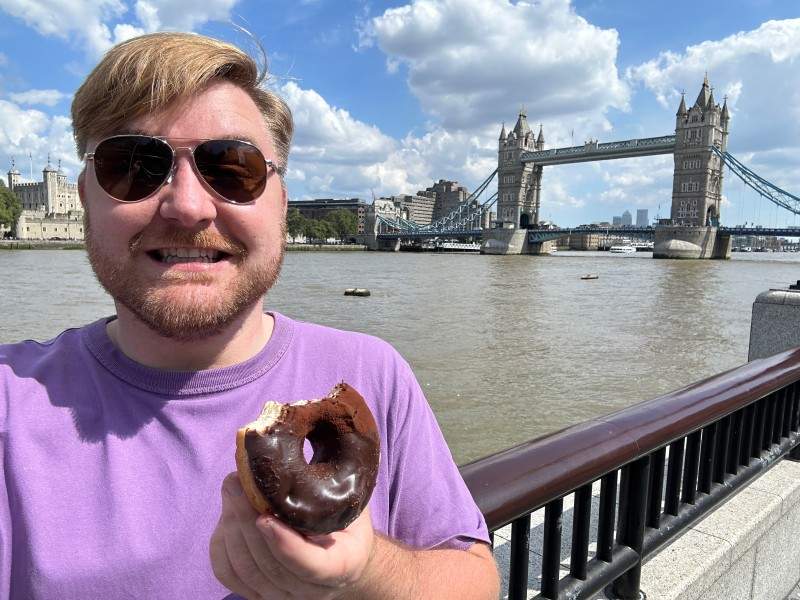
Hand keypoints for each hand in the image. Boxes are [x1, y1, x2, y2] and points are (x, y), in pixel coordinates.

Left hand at [210, 473, 374, 599]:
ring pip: (245, 570)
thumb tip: (293, 439)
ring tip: (232, 488)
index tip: (264, 517)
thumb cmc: (347, 517)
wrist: (344, 552)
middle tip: (236, 481)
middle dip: (245, 521)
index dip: (284, 544)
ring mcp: (282, 597)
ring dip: (231, 526)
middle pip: (269, 567)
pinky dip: (222, 541)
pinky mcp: (257, 594)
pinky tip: (228, 513)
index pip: (310, 566)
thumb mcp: (351, 499)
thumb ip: (332, 483)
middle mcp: (311, 592)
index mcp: (341, 566)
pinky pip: (229, 572)